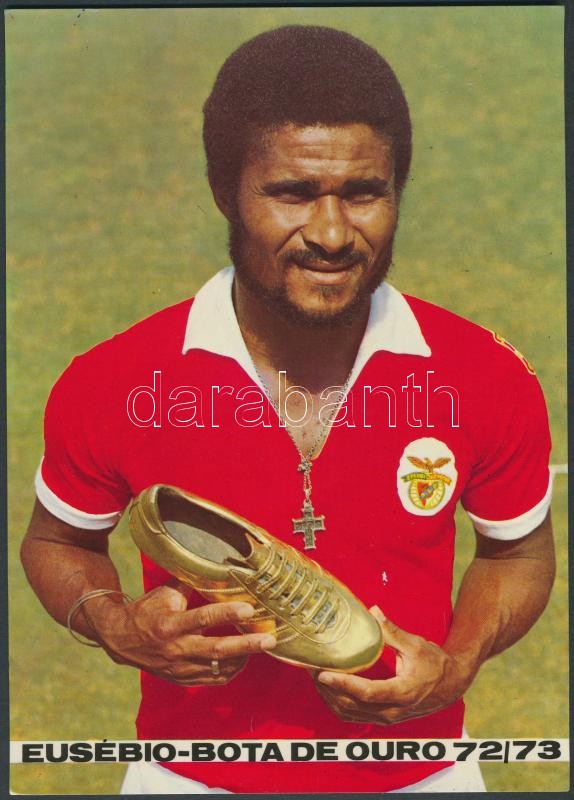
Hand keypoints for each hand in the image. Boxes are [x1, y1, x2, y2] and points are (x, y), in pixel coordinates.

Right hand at [82, 584, 275, 685]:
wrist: (120, 640)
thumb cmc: (147, 611)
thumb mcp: (165, 593)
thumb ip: (190, 584)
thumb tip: (216, 569)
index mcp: (171, 624)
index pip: (203, 618)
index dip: (227, 614)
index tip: (249, 609)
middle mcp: (176, 648)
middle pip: (217, 649)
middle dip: (246, 645)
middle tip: (269, 639)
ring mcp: (180, 667)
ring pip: (218, 668)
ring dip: (243, 657)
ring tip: (262, 645)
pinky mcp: (182, 679)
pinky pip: (212, 679)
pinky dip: (230, 671)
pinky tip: (242, 659)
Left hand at [314, 606, 471, 723]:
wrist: (451, 685)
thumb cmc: (435, 664)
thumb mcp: (416, 644)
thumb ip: (392, 631)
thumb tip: (372, 611)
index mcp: (402, 693)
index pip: (367, 693)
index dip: (343, 684)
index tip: (324, 673)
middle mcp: (392, 711)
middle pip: (352, 705)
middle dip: (328, 689)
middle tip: (311, 669)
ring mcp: (387, 718)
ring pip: (349, 714)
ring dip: (329, 697)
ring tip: (315, 676)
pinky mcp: (382, 718)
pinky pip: (353, 716)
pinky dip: (337, 704)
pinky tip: (328, 688)